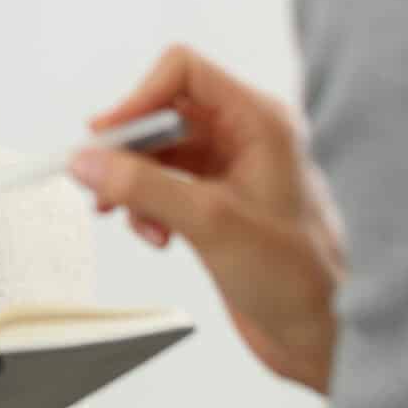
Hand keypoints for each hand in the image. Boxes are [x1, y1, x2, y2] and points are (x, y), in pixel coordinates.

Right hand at [71, 44, 346, 392]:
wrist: (322, 335)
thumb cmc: (296, 277)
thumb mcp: (212, 224)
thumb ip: (144, 186)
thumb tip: (85, 161)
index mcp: (259, 121)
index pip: (184, 73)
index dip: (138, 97)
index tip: (105, 137)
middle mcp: (244, 136)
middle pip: (161, 112)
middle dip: (126, 149)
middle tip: (99, 182)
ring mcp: (230, 169)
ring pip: (156, 151)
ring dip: (132, 182)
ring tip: (125, 216)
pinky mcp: (216, 202)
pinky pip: (162, 184)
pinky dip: (145, 206)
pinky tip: (156, 237)